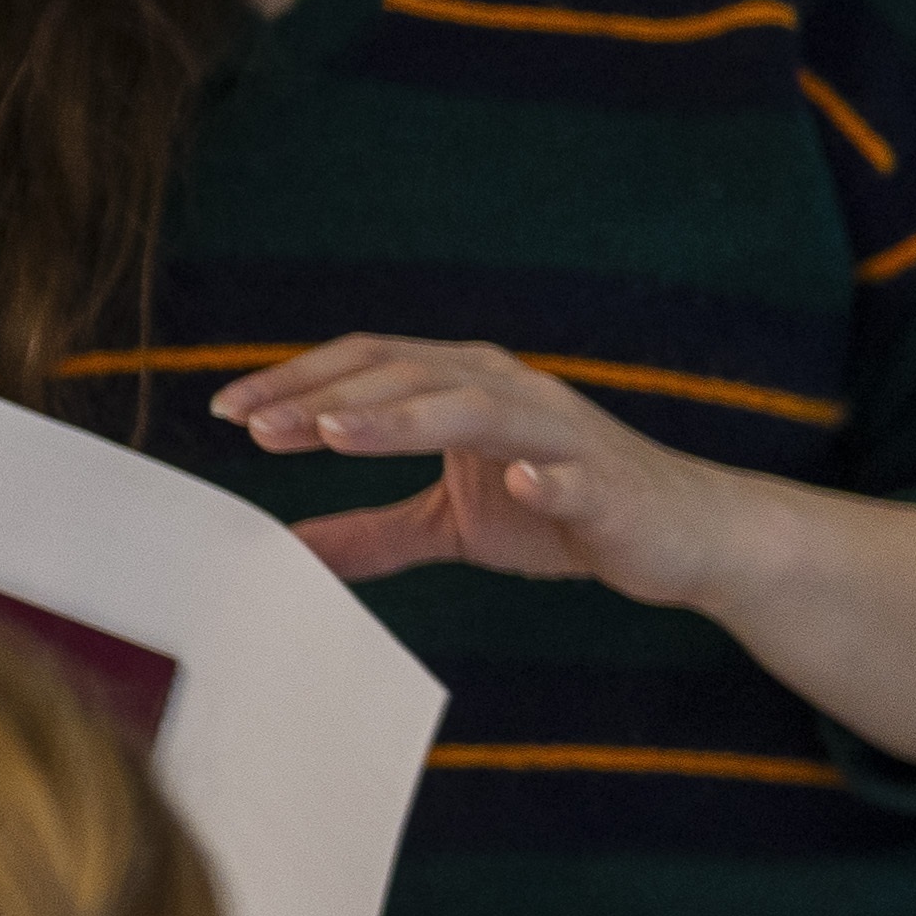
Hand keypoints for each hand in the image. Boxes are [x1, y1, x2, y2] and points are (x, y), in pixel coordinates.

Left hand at [220, 334, 766, 602]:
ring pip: (475, 406)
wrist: (687, 535)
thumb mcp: (455, 525)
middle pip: (407, 373)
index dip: (299, 381)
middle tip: (257, 430)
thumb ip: (375, 532)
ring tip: (334, 435)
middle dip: (328, 399)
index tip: (229, 411)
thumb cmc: (571, 518)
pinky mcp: (608, 481)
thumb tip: (289, 550)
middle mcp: (512, 391)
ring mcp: (563, 432)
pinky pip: (572, 472)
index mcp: (470, 388)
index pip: (370, 365)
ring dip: (402, 417)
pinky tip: (513, 481)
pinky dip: (543, 473)